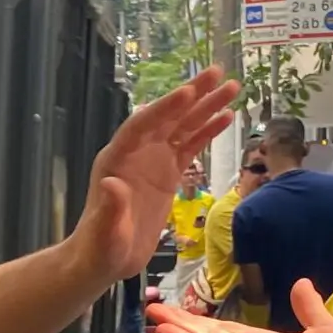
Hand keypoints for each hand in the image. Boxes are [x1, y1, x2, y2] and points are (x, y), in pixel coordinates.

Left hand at [73, 69, 239, 280]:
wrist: (105, 259)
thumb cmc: (100, 247)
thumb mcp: (105, 232)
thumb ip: (110, 209)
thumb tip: (112, 185)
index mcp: (117, 159)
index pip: (142, 125)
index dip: (165, 109)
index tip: (187, 92)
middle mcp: (136, 152)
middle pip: (167, 117)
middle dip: (192, 95)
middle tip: (218, 72)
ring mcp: (153, 161)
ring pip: (182, 127)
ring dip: (206, 107)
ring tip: (232, 88)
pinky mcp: (167, 174)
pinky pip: (190, 146)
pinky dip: (207, 131)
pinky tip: (226, 117)